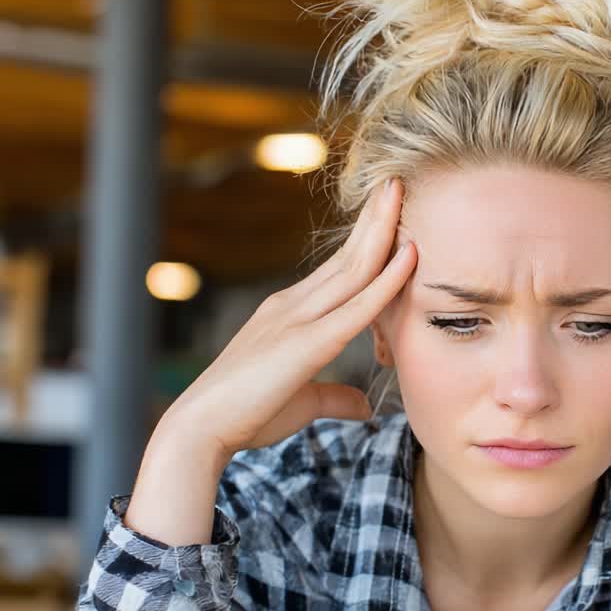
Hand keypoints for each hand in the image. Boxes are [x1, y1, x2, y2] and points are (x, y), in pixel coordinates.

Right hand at [159, 177, 416, 462]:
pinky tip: (410, 254)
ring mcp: (297, 319)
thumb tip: (365, 404)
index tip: (388, 213)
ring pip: (352, 267)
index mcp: (288, 314)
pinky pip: (357, 306)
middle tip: (398, 182)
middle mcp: (292, 306)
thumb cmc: (245, 416)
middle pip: (346, 256)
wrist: (200, 429)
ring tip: (401, 192)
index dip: (366, 242)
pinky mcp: (307, 343)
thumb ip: (335, 397)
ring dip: (382, 229)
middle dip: (375, 218)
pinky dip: (387, 279)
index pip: (337, 270)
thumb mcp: (302, 402)